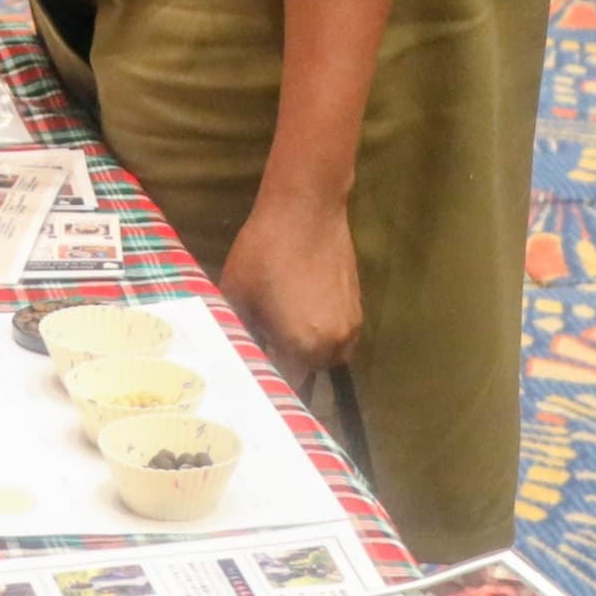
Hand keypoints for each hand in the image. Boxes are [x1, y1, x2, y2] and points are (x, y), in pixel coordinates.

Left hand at [220, 190, 364, 381]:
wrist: (306, 209)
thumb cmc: (264, 252)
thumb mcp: (237, 296)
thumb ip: (241, 334)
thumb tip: (240, 356)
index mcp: (303, 345)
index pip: (285, 386)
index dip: (266, 384)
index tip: (250, 378)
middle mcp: (334, 344)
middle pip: (309, 374)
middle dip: (286, 368)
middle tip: (262, 353)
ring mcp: (351, 325)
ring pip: (326, 356)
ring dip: (306, 353)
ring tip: (280, 334)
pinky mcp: (358, 306)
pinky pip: (337, 335)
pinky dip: (319, 334)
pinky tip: (298, 314)